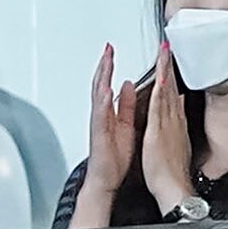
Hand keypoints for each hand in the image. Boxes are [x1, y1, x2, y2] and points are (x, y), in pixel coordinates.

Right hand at [83, 43, 140, 201]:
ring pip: (98, 96)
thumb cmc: (114, 157)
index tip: (112, 50)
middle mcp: (101, 116)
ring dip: (102, 78)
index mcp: (109, 113)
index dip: (109, 66)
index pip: (107, 84)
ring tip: (106, 62)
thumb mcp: (125, 124)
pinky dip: (103, 102)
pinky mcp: (99, 135)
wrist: (105, 179)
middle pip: (100, 85)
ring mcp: (98, 124)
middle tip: (108, 49)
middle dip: (104, 66)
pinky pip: (101, 116)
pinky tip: (107, 91)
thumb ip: (126, 105)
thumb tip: (129, 86)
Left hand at [140, 47, 196, 214]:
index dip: (172, 76)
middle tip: (168, 47)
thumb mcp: (176, 145)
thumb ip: (176, 130)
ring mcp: (167, 124)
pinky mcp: (159, 131)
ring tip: (165, 52)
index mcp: (174, 124)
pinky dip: (161, 92)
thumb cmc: (172, 173)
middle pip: (171, 88)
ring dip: (166, 72)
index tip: (170, 61)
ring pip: (166, 92)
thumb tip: (177, 120)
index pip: (173, 95)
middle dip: (170, 67)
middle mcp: (173, 120)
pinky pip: (159, 108)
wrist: (174, 189)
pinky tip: (162, 79)